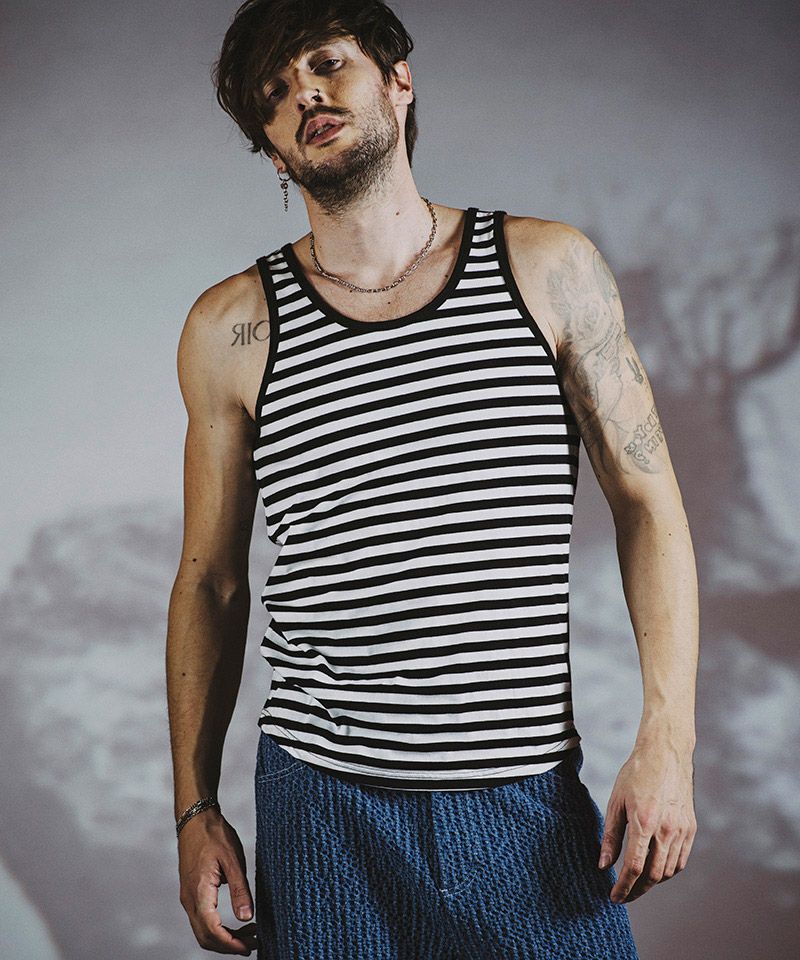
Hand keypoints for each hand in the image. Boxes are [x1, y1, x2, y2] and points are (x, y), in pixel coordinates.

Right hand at [178, 809, 257, 954]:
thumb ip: (240, 889)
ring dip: (224, 938)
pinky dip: (218, 928)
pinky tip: (236, 921)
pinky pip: (202, 920)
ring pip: (202, 931)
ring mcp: (188, 897)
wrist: (195, 819)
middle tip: (253, 943)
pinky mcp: (191, 893)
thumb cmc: (214, 835)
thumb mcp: (232, 859)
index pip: (212, 930)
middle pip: (205, 937)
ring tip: (249, 934)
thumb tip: (247, 918)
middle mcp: (190, 900)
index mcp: (199, 892)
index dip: (231, 944)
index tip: (249, 948)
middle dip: (229, 945)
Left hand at [598, 742, 696, 903]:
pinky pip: (680, 860)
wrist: (665, 754)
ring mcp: (681, 830)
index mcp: (644, 822)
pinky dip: (667, 871)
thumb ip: (610, 836)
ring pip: (668, 871)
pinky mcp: (690, 828)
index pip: (634, 868)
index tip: (614, 897)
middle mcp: (666, 830)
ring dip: (652, 883)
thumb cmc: (636, 774)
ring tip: (636, 883)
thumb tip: (603, 865)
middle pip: (653, 876)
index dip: (623, 887)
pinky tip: (655, 869)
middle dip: (637, 891)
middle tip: (624, 895)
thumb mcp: (616, 802)